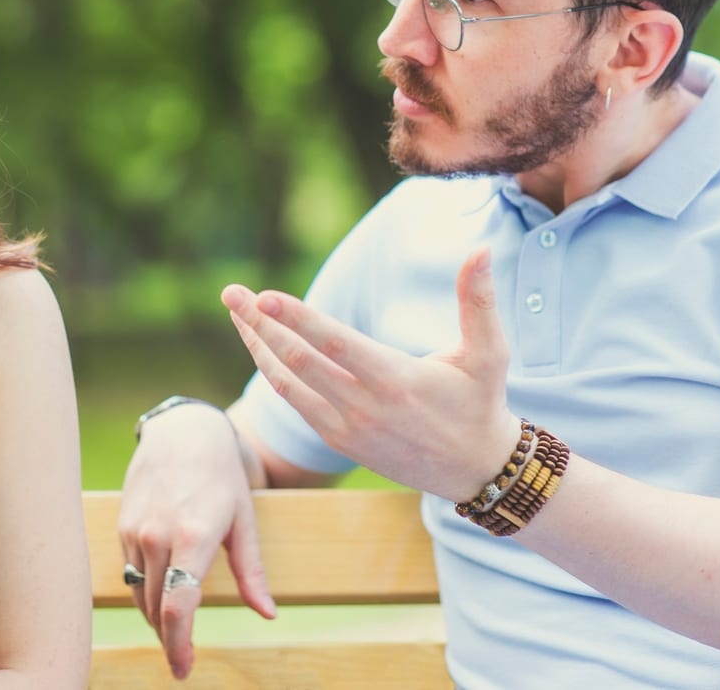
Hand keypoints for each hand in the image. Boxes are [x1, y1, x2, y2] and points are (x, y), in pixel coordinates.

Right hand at [117, 404, 276, 679]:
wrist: (183, 433)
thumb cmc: (221, 477)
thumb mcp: (244, 520)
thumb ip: (252, 571)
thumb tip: (268, 613)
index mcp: (193, 537)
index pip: (178, 606)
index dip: (179, 645)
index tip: (183, 669)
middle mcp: (158, 536)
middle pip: (156, 609)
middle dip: (169, 639)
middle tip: (182, 660)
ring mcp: (135, 531)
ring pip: (140, 595)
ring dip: (155, 619)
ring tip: (174, 632)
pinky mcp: (123, 527)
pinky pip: (130, 574)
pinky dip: (145, 592)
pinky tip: (160, 595)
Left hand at [222, 248, 517, 501]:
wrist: (477, 471)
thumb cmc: (482, 404)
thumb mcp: (489, 353)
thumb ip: (478, 301)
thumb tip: (483, 249)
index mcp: (395, 380)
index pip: (334, 344)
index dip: (297, 320)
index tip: (263, 297)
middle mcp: (364, 406)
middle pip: (298, 361)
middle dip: (259, 325)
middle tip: (230, 293)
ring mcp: (346, 427)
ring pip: (287, 383)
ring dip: (257, 346)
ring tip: (235, 311)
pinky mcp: (339, 440)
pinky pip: (295, 402)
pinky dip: (273, 372)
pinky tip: (259, 345)